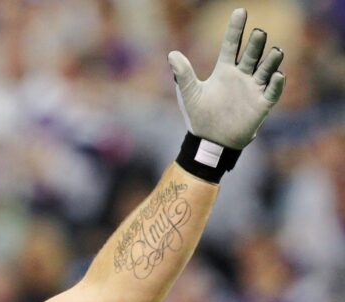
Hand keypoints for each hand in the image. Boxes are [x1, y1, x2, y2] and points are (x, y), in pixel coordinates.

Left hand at [168, 8, 284, 149]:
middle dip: (256, 44)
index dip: (235, 29)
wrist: (210, 141)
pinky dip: (276, 84)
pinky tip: (278, 75)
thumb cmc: (199, 116)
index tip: (240, 11)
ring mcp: (253, 89)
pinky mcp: (261, 105)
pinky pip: (272, 92)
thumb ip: (183, 74)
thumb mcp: (189, 94)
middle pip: (251, 55)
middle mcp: (241, 76)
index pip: (232, 45)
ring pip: (266, 70)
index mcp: (224, 71)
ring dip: (271, 61)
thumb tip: (171, 54)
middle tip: (259, 32)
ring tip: (276, 51)